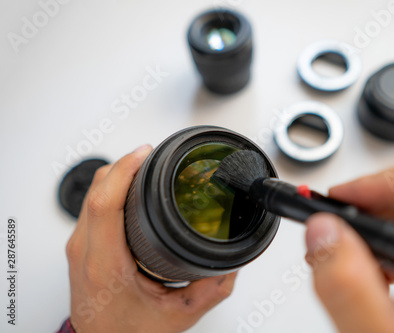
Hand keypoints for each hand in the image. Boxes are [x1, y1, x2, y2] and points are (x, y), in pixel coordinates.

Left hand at [66, 145, 236, 332]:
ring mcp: (79, 245)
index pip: (104, 204)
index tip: (145, 154)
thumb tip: (232, 263)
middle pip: (97, 188)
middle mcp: (86, 251)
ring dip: (118, 172)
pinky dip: (112, 185)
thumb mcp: (178, 316)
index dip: (124, 170)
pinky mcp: (81, 243)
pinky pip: (92, 202)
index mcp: (106, 265)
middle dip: (126, 163)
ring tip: (144, 165)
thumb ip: (211, 289)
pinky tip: (130, 185)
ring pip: (92, 190)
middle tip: (152, 155)